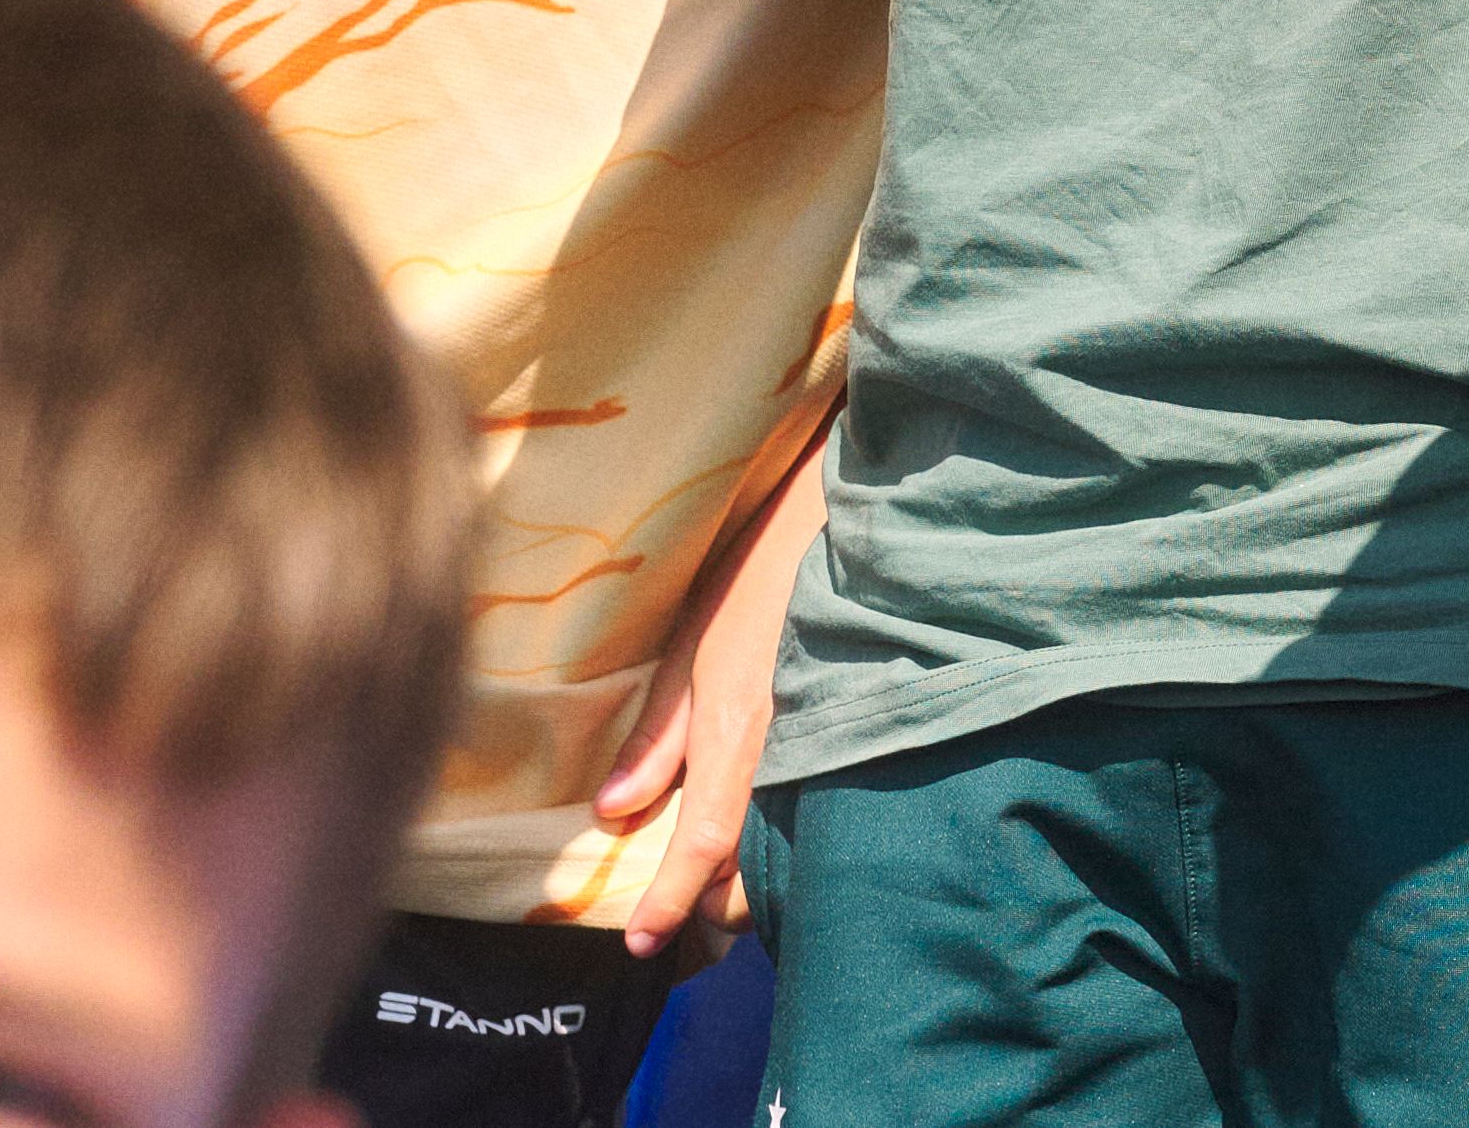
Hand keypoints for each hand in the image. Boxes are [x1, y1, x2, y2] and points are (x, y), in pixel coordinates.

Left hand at [590, 440, 816, 955]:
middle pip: (757, 867)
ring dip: (756, 876)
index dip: (671, 899)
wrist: (850, 525)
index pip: (705, 842)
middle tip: (682, 912)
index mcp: (740, 729)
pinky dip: (790, 836)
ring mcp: (830, 745)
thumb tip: (613, 814)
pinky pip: (819, 808)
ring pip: (794, 845)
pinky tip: (773, 831)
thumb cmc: (758, 575)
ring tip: (723, 880)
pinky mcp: (855, 733)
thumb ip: (657, 734)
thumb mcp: (690, 645)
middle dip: (718, 905)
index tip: (641, 942)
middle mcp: (791, 750)